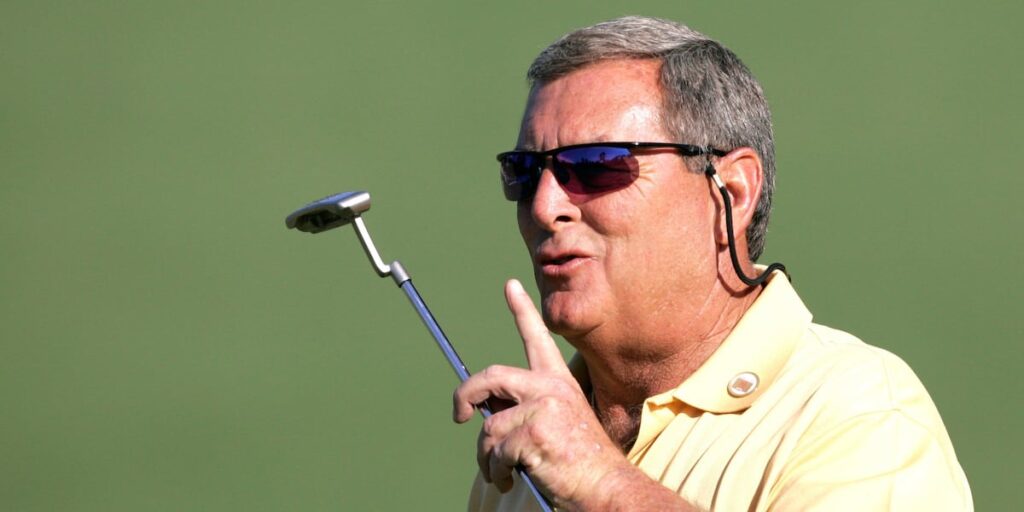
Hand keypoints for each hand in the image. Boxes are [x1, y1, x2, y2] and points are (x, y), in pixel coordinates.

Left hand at [452, 279, 627, 508]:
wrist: (606, 487)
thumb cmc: (581, 463)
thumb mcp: (558, 424)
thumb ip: (526, 408)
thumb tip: (483, 409)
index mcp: (559, 382)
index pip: (538, 337)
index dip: (522, 309)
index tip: (510, 285)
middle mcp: (551, 388)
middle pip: (491, 376)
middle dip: (465, 395)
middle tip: (460, 416)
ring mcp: (543, 409)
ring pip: (488, 427)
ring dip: (486, 456)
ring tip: (500, 472)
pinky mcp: (534, 434)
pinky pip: (494, 452)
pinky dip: (496, 471)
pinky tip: (510, 479)